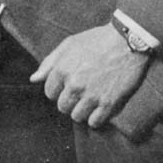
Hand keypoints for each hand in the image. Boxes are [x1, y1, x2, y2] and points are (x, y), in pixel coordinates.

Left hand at [30, 23, 149, 128]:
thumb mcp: (70, 44)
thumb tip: (34, 79)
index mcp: (62, 69)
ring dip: (84, 110)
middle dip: (71, 100)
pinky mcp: (109, 103)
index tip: (71, 82)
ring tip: (93, 96)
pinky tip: (102, 104)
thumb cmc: (98, 40)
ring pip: (77, 117)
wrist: (128, 40)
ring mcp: (91, 95)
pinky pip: (94, 123)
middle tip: (84, 89)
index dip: (60, 88)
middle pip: (63, 107)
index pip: (50, 93)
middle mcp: (74, 84)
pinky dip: (97, 117)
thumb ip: (50, 62)